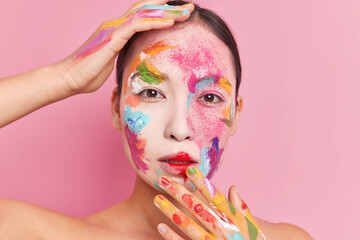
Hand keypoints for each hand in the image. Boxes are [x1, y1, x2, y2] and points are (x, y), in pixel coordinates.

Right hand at [58, 0, 193, 94]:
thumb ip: (125, 56)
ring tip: (187, 12)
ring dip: (168, 13)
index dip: (162, 12)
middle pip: (147, 10)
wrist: (69, 78)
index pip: (143, 15)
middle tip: (190, 7)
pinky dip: (155, 22)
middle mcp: (116, 25)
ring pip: (145, 14)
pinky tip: (171, 22)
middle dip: (170, 8)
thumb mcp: (113, 63)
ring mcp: (113, 29)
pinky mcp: (112, 38)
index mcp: (117, 31)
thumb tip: (138, 61)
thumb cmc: (88, 74)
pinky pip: (137, 26)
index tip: (180, 14)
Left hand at [154, 166, 265, 239]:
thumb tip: (233, 187)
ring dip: (172, 212)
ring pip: (189, 225)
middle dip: (179, 193)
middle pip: (198, 208)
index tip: (189, 170)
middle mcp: (224, 229)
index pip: (216, 197)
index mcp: (234, 219)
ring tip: (157, 200)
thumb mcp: (251, 226)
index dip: (202, 183)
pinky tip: (161, 226)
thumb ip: (241, 208)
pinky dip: (173, 237)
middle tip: (163, 180)